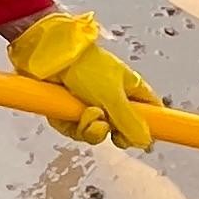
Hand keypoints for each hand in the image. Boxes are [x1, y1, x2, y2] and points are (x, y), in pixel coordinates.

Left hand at [9, 11, 165, 149]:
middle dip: (114, 133)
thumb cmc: (85, 65)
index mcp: (130, 88)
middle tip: (109, 128)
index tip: (146, 142)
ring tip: (86, 113)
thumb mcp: (113, 95)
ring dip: (91, 128)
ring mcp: (89, 105)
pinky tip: (69, 113)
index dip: (150, 127)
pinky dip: (73, 126)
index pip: (150, 111)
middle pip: (122, 130)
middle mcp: (112, 98)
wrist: (48, 55)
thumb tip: (146, 142)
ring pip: (97, 133)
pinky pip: (75, 131)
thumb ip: (129, 121)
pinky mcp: (69, 111)